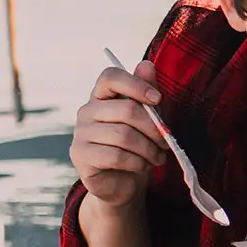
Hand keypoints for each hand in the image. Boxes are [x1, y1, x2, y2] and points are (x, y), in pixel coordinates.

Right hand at [70, 60, 167, 209]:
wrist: (121, 182)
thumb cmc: (135, 146)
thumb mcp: (146, 119)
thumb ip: (146, 92)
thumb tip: (147, 64)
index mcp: (101, 96)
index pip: (111, 76)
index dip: (136, 84)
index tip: (158, 99)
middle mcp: (86, 111)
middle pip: (126, 110)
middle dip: (154, 128)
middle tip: (166, 142)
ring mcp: (80, 133)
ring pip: (124, 136)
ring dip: (148, 149)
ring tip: (157, 157)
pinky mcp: (81, 156)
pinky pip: (116, 156)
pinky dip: (137, 163)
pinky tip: (143, 166)